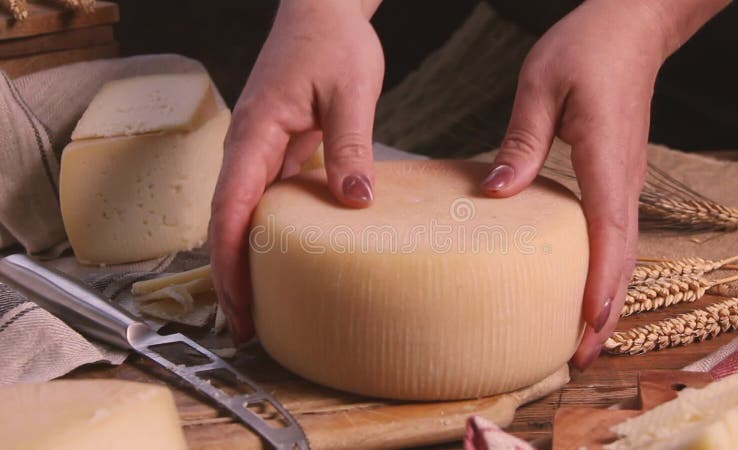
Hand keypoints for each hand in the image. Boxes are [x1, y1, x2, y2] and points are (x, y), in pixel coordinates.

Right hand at [210, 0, 383, 343]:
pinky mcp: (275, 150)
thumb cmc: (331, 41)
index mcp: (256, 132)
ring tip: (261, 308)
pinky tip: (281, 260)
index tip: (238, 303)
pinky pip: (262, 201)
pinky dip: (264, 236)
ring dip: (245, 261)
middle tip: (247, 328)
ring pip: (241, 215)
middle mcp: (247, 146)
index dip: (229, 260)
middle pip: (227, 221)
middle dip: (231, 276)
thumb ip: (350, 147)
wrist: (321, 10)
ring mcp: (258, 149)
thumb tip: (355, 203)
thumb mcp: (350, 92)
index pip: (231, 206)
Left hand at [481, 0, 727, 368]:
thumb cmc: (586, 49)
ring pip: (623, 250)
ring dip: (606, 297)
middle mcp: (625, 178)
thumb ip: (522, 141)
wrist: (629, 28)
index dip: (599, 284)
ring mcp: (626, 180)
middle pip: (623, 256)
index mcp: (607, 158)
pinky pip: (614, 233)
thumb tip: (496, 194)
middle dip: (604, 310)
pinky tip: (582, 288)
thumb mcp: (541, 85)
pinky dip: (604, 270)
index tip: (585, 325)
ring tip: (581, 338)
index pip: (609, 232)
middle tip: (578, 356)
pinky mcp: (617, 178)